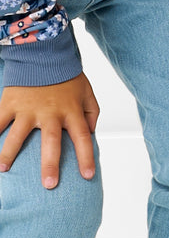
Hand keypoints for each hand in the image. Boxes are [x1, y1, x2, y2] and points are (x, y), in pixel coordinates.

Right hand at [0, 72, 98, 187]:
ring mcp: (28, 109)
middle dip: (50, 165)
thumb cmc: (67, 75)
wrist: (44, 53)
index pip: (82, 137)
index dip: (86, 157)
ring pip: (17, 136)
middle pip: (51, 143)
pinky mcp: (10, 103)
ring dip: (9, 154)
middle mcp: (50, 113)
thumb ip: (92, 113)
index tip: (88, 176)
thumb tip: (91, 134)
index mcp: (71, 111)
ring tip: (3, 170)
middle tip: (49, 185)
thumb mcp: (87, 92)